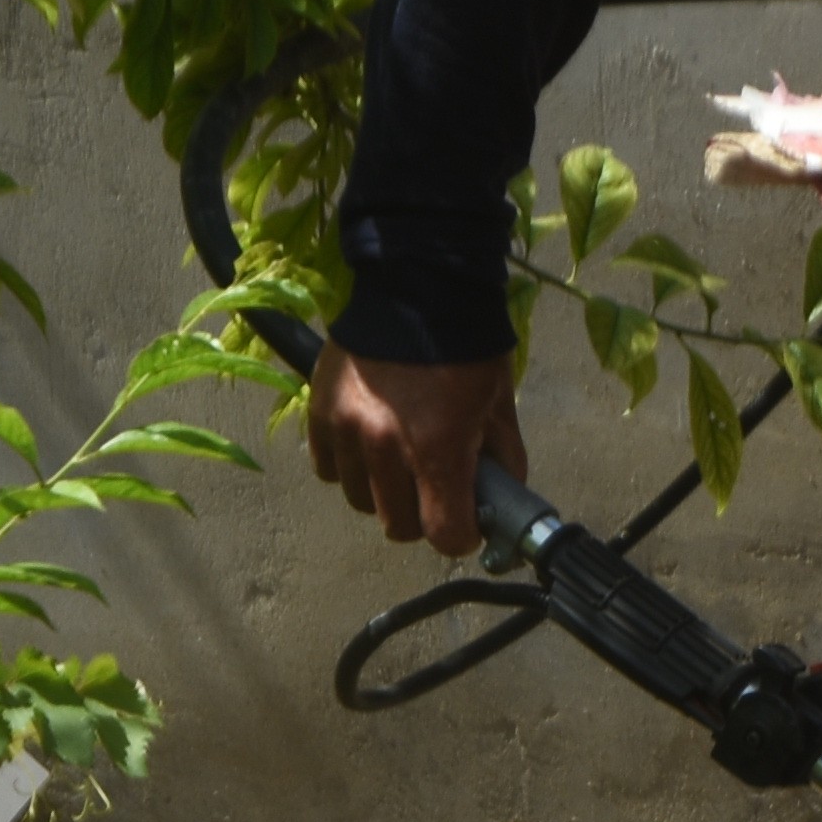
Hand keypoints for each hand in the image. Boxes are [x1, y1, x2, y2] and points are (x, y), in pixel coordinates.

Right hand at [304, 346, 524, 558]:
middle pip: (398, 525)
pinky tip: (368, 444)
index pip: (444, 534)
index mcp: (437, 448)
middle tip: (433, 487)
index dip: (460, 535)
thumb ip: (501, 463)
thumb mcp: (500, 406)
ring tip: (398, 459)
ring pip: (360, 501)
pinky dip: (349, 466)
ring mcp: (346, 430)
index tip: (465, 523)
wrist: (418, 286)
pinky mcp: (319, 413)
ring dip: (382, 491)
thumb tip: (497, 505)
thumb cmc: (468, 348)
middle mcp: (384, 446)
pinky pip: (328, 469)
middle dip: (421, 514)